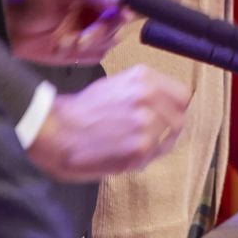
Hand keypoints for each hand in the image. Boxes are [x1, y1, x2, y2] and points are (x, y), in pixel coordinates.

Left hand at [3, 0, 134, 64]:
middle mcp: (105, 2)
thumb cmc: (33, 0)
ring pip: (114, 39)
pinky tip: (63, 48)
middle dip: (101, 31)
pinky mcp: (91, 46)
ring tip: (64, 43)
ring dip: (88, 44)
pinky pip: (101, 53)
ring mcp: (99, 25)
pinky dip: (82, 55)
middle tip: (81, 39)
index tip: (117, 17)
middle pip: (124, 20)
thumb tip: (124, 0)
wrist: (9, 28)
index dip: (126, 5)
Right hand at [26, 66, 190, 181]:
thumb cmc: (81, 110)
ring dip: (152, 146)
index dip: (175, 109)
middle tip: (147, 136)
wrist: (55, 131)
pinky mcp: (141, 148)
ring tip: (127, 145)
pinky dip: (141, 159)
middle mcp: (149, 97)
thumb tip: (168, 105)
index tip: (167, 117)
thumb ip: (145, 91)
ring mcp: (147, 123)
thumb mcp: (117, 85)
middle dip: (166, 129)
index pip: (182, 95)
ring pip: (167, 139)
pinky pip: (153, 156)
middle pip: (179, 118)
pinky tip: (121, 154)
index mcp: (144, 78)